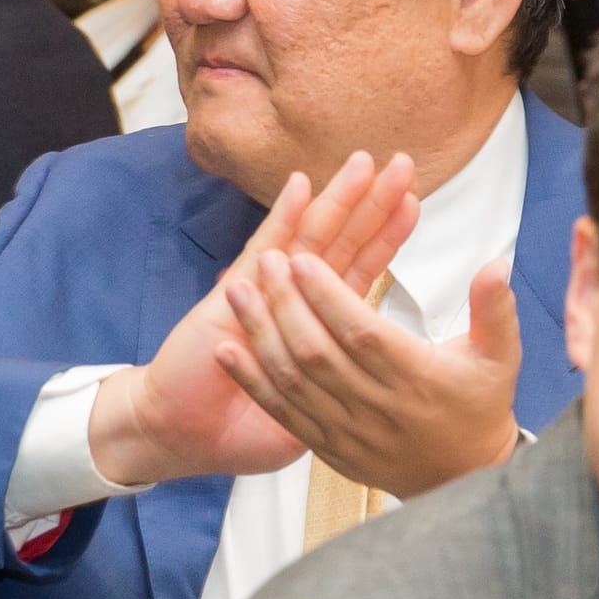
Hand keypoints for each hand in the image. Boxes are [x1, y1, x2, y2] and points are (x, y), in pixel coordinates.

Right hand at [90, 154, 420, 489]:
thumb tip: (390, 393)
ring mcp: (264, 290)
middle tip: (406, 164)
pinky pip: (264, 248)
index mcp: (316, 323)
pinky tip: (301, 186)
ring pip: (310, 236)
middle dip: (373, 203)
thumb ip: (343, 396)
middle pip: (341, 241)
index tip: (415, 202)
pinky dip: (283, 216)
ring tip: (365, 163)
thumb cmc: (243, 428)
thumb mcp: (314, 416)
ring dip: (337, 199)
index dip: (386, 237)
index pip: (359, 270)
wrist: (182, 435)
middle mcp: (292, 298)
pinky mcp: (235, 294)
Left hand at [214, 252, 523, 497]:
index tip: (302, 259)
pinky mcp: (328, 449)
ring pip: (294, 381)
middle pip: (319, 352)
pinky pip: (284, 414)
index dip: (328, 296)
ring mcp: (348, 431)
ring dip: (260, 334)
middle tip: (266, 261)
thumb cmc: (479, 409)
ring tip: (237, 291)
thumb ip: (494, 310)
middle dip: (286, 303)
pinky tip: (227, 352)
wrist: (463, 478)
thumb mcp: (500, 358)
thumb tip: (495, 265)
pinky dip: (253, 383)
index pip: (362, 332)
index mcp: (416, 377)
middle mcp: (378, 406)